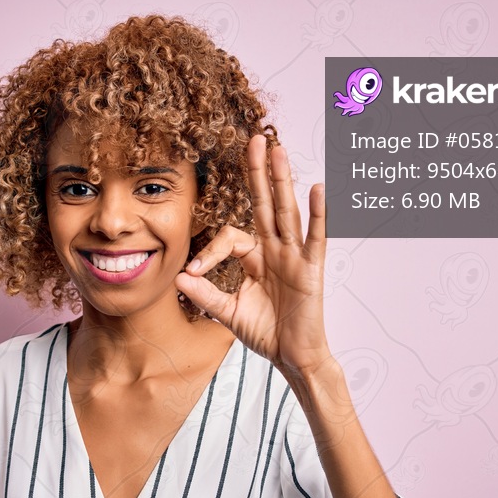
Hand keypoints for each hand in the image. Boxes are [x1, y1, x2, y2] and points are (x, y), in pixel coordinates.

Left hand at [175, 135, 328, 375]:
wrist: (292, 358)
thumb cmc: (266, 333)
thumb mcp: (228, 313)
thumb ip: (206, 295)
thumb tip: (179, 276)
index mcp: (255, 259)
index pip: (231, 237)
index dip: (211, 250)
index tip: (195, 270)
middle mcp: (275, 251)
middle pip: (264, 205)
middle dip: (258, 173)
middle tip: (253, 139)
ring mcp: (294, 257)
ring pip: (286, 212)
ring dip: (281, 181)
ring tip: (276, 150)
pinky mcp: (311, 269)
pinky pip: (315, 237)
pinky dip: (318, 214)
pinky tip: (316, 189)